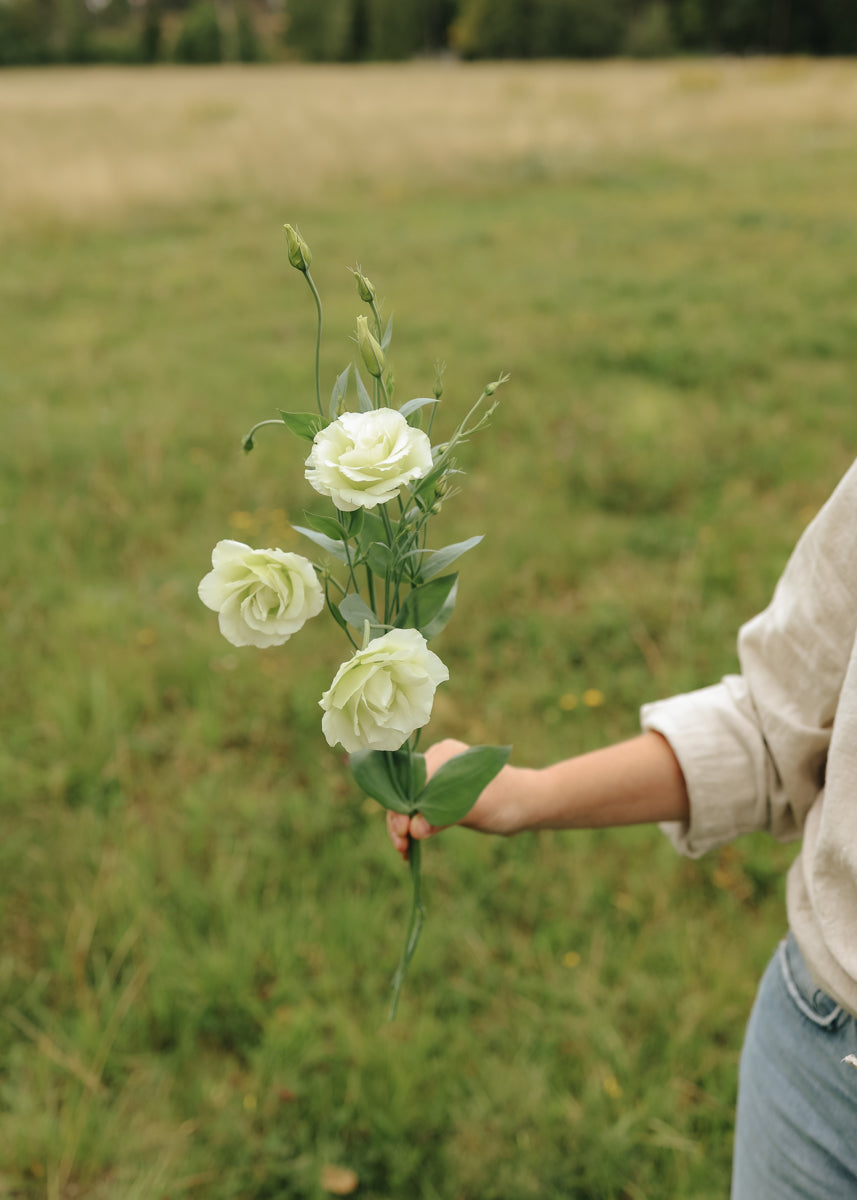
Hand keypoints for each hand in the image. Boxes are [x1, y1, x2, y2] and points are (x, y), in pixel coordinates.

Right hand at [386, 738, 530, 860]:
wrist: (526, 804)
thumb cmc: (507, 801)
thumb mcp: (477, 809)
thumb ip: (444, 816)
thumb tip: (413, 830)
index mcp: (444, 754)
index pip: (412, 780)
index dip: (402, 806)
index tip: (402, 832)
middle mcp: (436, 761)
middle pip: (405, 791)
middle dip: (399, 818)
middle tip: (401, 847)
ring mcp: (437, 776)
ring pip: (409, 802)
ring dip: (403, 825)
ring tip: (404, 851)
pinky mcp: (439, 793)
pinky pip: (419, 809)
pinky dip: (413, 826)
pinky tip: (410, 846)